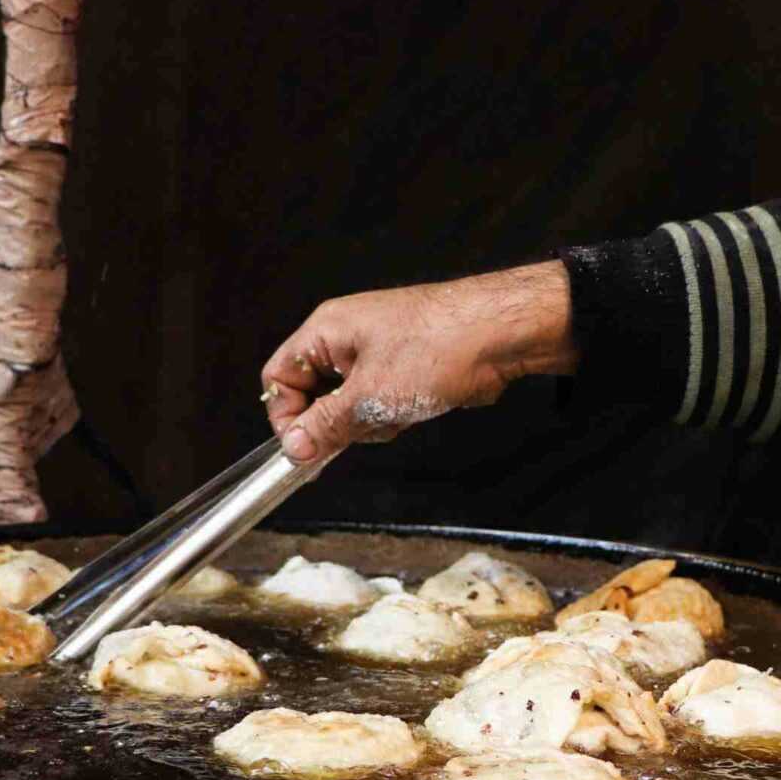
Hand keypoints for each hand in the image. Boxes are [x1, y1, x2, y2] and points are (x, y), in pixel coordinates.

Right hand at [260, 261, 577, 461]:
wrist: (501, 335)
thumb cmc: (440, 345)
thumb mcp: (372, 396)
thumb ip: (326, 425)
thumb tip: (294, 448)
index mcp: (327, 331)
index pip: (279, 377)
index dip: (285, 416)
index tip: (301, 448)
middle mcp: (347, 337)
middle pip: (313, 394)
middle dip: (334, 422)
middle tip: (359, 431)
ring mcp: (378, 352)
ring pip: (349, 404)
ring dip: (368, 422)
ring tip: (398, 413)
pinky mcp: (404, 368)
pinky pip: (380, 402)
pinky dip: (392, 415)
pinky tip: (415, 410)